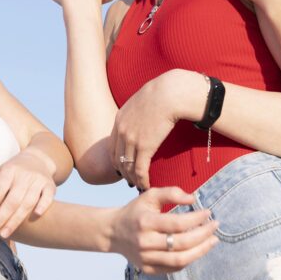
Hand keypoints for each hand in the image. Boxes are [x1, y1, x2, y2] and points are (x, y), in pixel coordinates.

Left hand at [0, 149, 56, 238]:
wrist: (38, 159)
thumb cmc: (13, 171)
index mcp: (9, 171)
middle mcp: (24, 175)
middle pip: (11, 201)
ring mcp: (38, 180)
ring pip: (28, 203)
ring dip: (15, 220)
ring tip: (4, 234)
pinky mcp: (50, 185)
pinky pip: (48, 197)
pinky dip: (43, 206)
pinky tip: (35, 216)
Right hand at [109, 187, 218, 274]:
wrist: (113, 232)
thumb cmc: (135, 211)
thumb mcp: (149, 196)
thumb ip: (171, 193)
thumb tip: (193, 198)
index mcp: (145, 222)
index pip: (177, 223)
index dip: (196, 219)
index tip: (209, 213)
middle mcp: (145, 242)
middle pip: (182, 243)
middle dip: (203, 235)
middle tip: (215, 226)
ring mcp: (146, 259)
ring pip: (180, 260)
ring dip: (201, 251)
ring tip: (213, 241)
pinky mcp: (148, 270)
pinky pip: (174, 268)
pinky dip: (189, 259)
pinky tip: (197, 249)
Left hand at [111, 70, 193, 190]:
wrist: (169, 93)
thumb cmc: (162, 94)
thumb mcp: (141, 101)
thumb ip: (138, 112)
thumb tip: (144, 116)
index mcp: (119, 120)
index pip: (112, 147)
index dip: (116, 160)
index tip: (123, 168)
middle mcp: (121, 131)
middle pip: (117, 159)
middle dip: (123, 173)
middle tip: (131, 181)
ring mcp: (131, 139)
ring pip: (128, 167)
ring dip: (133, 180)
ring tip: (139, 186)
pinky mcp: (145, 147)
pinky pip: (140, 170)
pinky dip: (142, 180)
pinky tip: (146, 186)